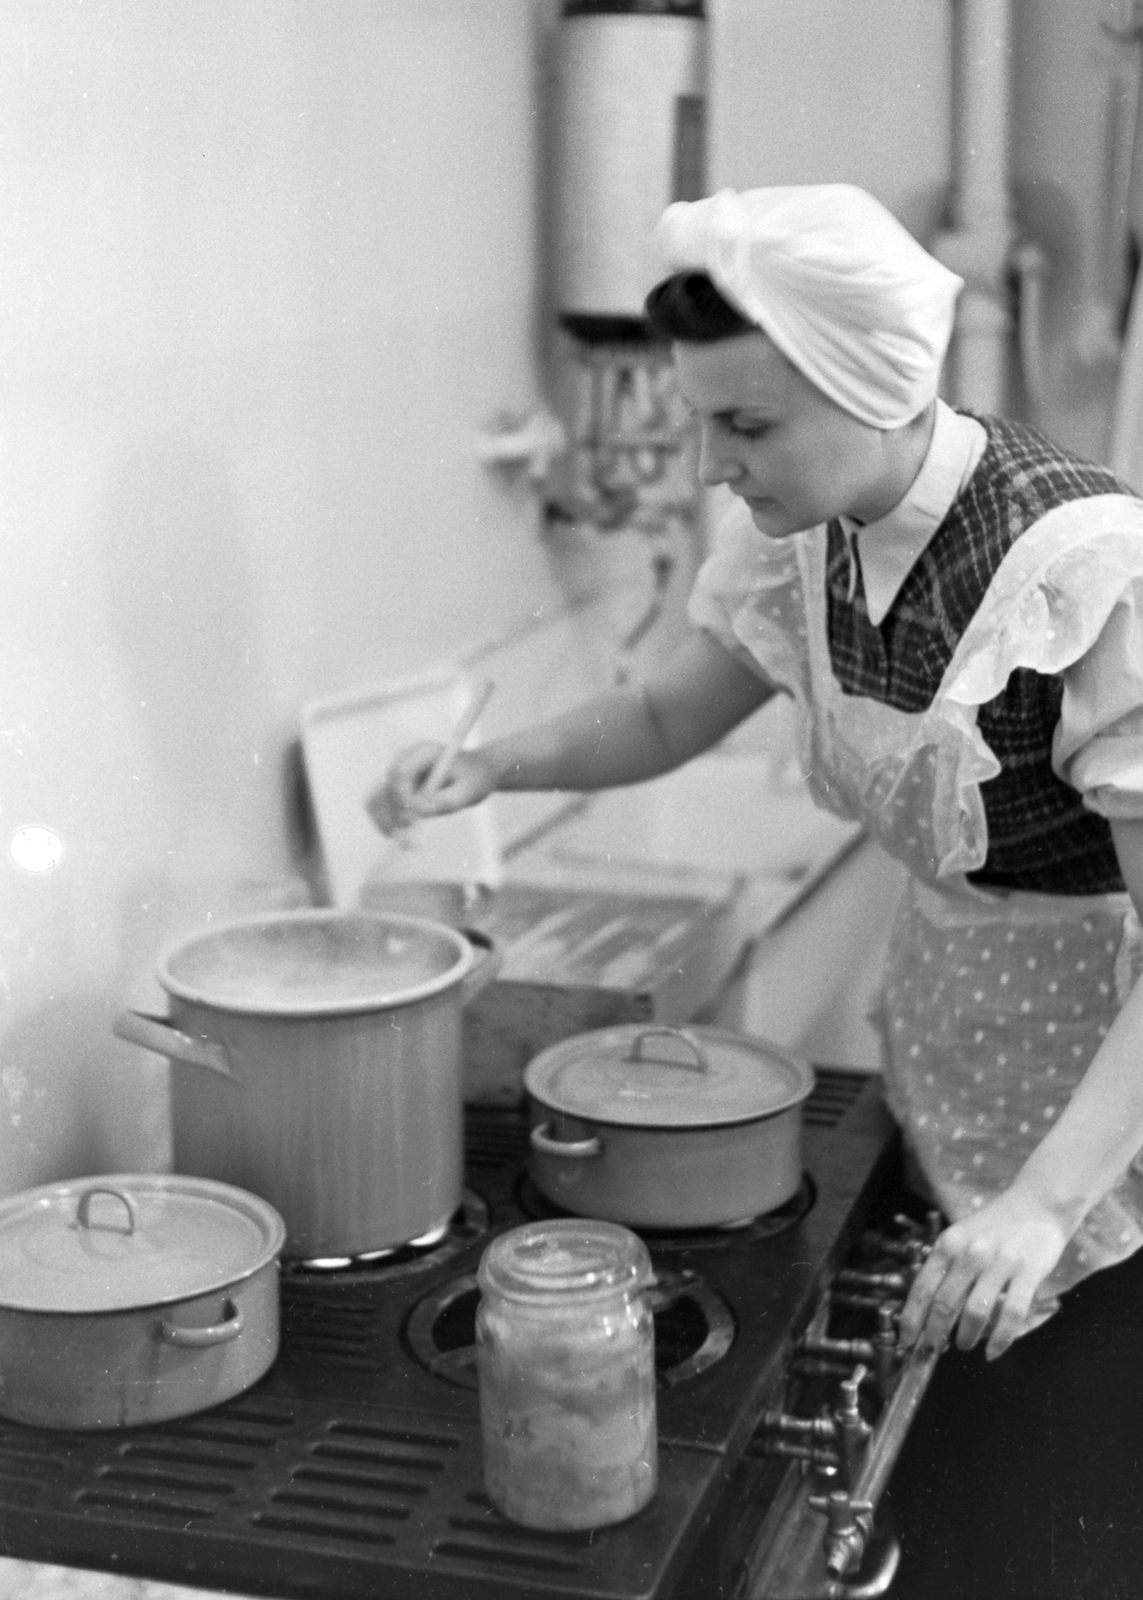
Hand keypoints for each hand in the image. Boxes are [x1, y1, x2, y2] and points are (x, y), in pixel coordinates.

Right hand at [365, 743, 496, 835]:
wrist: (475, 773)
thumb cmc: (474, 779)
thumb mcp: (468, 791)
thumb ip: (446, 800)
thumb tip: (420, 811)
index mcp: (424, 751)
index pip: (402, 772)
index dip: (403, 798)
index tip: (413, 822)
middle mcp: (405, 758)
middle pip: (386, 786)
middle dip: (393, 815)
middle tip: (407, 841)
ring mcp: (396, 771)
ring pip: (376, 797)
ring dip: (386, 822)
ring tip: (404, 844)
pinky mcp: (393, 785)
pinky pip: (379, 805)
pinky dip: (385, 823)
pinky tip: (401, 839)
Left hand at [897, 1188, 1069, 1360]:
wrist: (1037, 1204)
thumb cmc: (995, 1226)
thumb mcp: (961, 1237)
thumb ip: (946, 1267)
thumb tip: (927, 1310)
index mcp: (948, 1244)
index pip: (922, 1288)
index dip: (912, 1319)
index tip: (905, 1342)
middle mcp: (969, 1253)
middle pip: (944, 1304)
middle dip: (935, 1334)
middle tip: (934, 1350)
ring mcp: (999, 1262)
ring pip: (976, 1312)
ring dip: (967, 1336)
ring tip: (964, 1345)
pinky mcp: (1027, 1272)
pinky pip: (1012, 1314)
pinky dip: (1001, 1339)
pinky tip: (994, 1351)